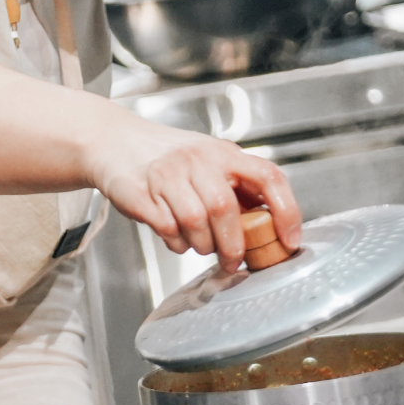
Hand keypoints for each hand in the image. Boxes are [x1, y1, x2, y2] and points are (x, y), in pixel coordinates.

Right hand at [84, 119, 300, 271]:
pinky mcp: (140, 193)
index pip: (268, 177)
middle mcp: (197, 159)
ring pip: (196, 223)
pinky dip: (177, 243)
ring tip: (200, 245)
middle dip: (233, 246)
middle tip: (233, 262)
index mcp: (224, 152)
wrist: (115, 142)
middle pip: (226, 209)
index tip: (288, 240)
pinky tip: (177, 236)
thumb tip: (272, 228)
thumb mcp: (211, 160)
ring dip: (202, 246)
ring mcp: (167, 174)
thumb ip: (238, 187)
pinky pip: (168, 229)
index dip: (286, 211)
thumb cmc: (170, 158)